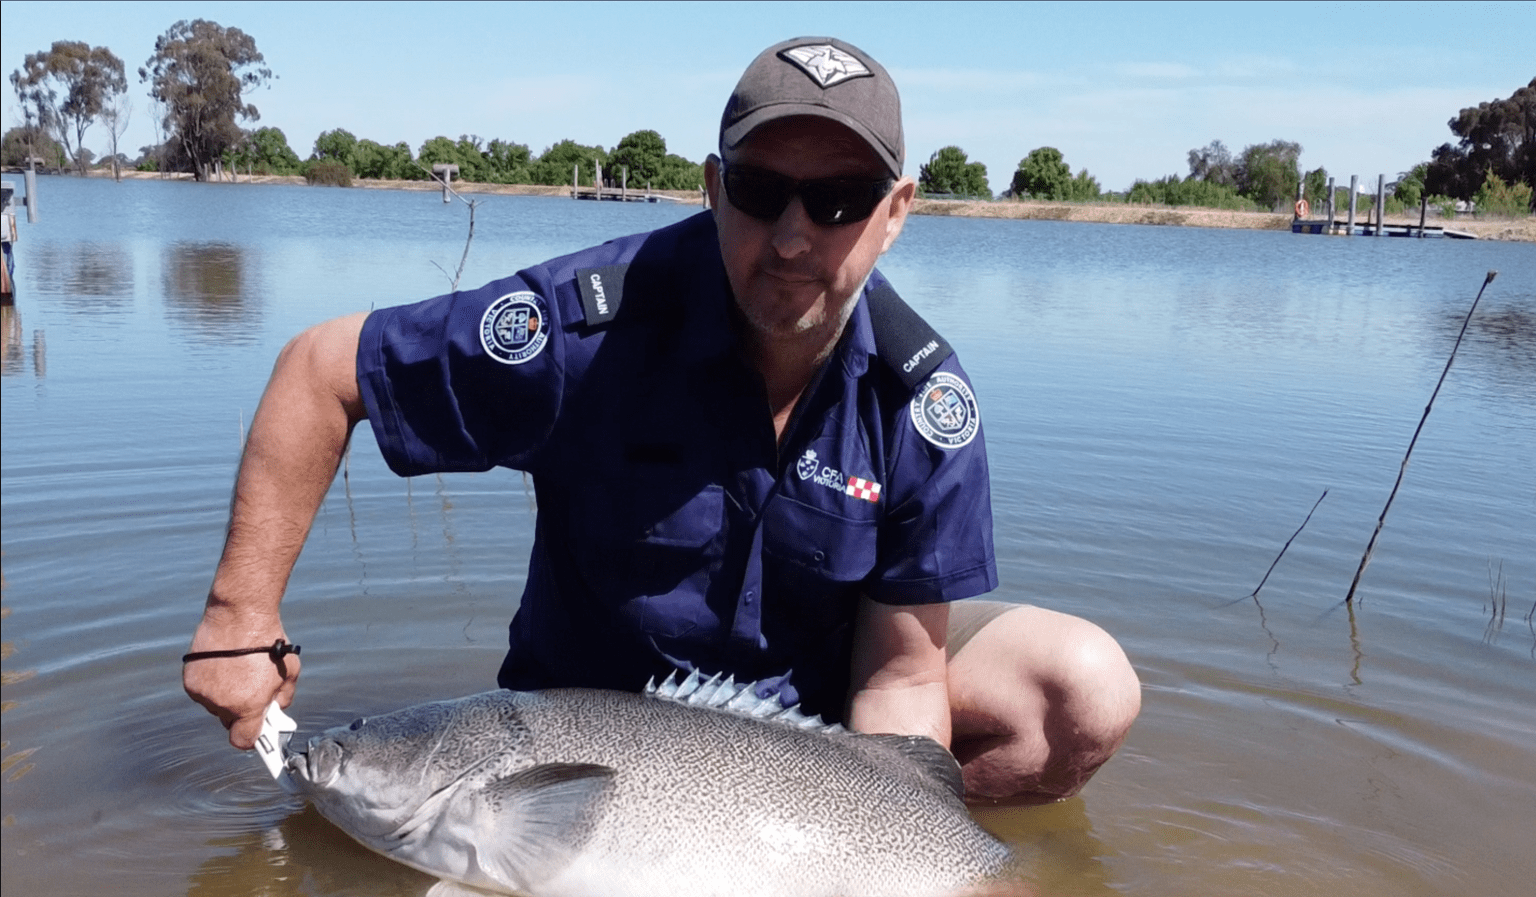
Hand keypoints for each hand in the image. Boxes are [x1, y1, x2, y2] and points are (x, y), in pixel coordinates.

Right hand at [183, 613, 300, 749]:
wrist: (240, 615)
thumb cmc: (268, 642)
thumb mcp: (290, 673)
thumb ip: (283, 699)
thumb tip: (276, 712)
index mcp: (248, 706)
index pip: (243, 741)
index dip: (251, 737)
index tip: (257, 729)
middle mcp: (222, 704)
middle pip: (229, 722)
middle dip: (240, 712)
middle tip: (249, 691)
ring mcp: (203, 693)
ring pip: (214, 706)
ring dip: (224, 697)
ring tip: (236, 671)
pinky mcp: (190, 681)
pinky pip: (202, 692)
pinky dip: (211, 684)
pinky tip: (222, 666)